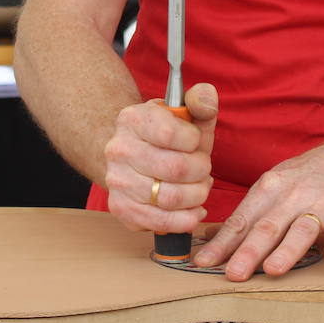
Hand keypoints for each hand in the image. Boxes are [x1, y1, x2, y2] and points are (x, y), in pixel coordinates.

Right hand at [102, 83, 216, 232]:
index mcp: (133, 119)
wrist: (133, 155)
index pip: (171, 133)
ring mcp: (117, 181)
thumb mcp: (185, 114)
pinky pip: (161, 222)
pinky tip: (194, 209)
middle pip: (176, 169)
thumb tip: (206, 99)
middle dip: (201, 171)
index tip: (195, 142)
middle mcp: (118, 149)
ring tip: (199, 187)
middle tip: (203, 168)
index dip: (195, 141)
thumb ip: (201, 101)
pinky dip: (186, 219)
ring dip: (197, 195)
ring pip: (171, 198)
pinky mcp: (122, 209)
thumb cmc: (167, 136)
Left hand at [191, 143, 323, 280]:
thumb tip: (209, 238)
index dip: (222, 243)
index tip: (203, 263)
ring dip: (287, 250)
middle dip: (249, 251)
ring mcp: (323, 203)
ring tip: (272, 270)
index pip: (242, 220)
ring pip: (302, 229)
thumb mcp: (273, 185)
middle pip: (267, 226)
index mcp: (270, 189)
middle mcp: (293, 195)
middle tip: (233, 274)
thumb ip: (247, 214)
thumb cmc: (308, 176)